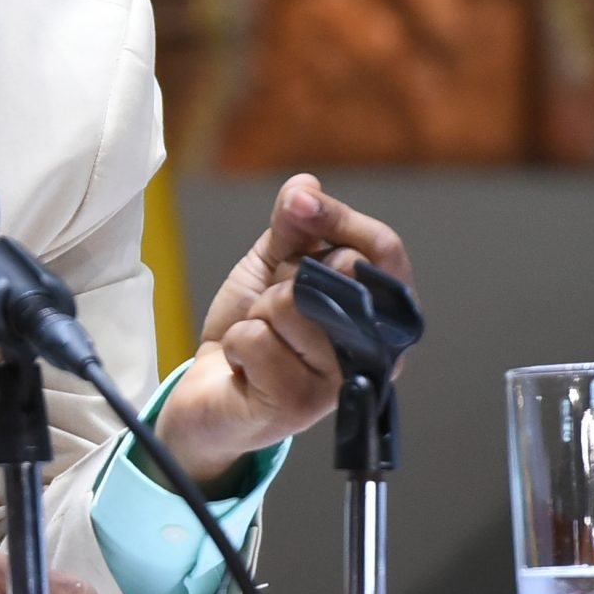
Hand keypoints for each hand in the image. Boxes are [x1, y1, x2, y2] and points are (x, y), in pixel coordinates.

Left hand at [154, 175, 414, 488]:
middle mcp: (373, 353)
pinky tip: (244, 367)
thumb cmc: (254, 333)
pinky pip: (257, 339)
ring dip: (258, 315)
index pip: (384, 252)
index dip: (340, 218)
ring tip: (260, 340)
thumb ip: (294, 227)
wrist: (209, 395)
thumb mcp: (271, 267)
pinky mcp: (298, 406)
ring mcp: (338, 383)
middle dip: (285, 277)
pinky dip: (237, 343)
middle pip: (335, 273)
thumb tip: (306, 187)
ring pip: (290, 304)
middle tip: (271, 307)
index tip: (298, 203)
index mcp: (378, 315)